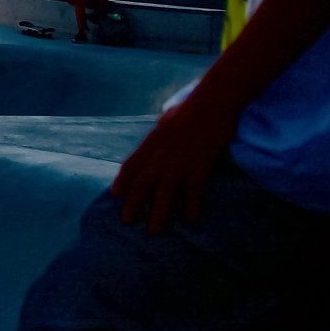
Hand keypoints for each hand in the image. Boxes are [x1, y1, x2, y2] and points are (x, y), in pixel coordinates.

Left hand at [111, 90, 243, 233]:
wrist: (214, 100)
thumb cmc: (192, 107)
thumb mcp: (167, 119)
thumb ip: (160, 133)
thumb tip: (157, 140)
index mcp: (152, 141)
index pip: (131, 164)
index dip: (122, 181)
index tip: (115, 195)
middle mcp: (161, 153)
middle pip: (142, 182)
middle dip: (133, 203)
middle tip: (126, 221)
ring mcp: (179, 160)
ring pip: (164, 191)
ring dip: (158, 212)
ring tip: (154, 231)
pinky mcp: (199, 164)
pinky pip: (193, 190)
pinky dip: (190, 205)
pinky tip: (190, 219)